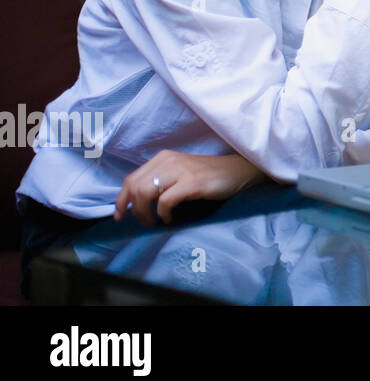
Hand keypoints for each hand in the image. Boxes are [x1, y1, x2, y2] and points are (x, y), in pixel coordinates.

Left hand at [113, 150, 268, 226]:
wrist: (238, 171)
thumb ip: (161, 180)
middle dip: (131, 209)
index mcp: (163, 158)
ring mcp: (180, 171)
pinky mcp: (192, 183)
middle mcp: (168, 161)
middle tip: (142, 221)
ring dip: (144, 213)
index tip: (121, 215)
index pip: (131, 179)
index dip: (121, 200)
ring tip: (154, 221)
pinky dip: (163, 213)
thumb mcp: (179, 172)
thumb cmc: (209, 175)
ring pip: (145, 193)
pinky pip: (165, 201)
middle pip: (134, 187)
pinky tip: (169, 218)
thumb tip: (137, 202)